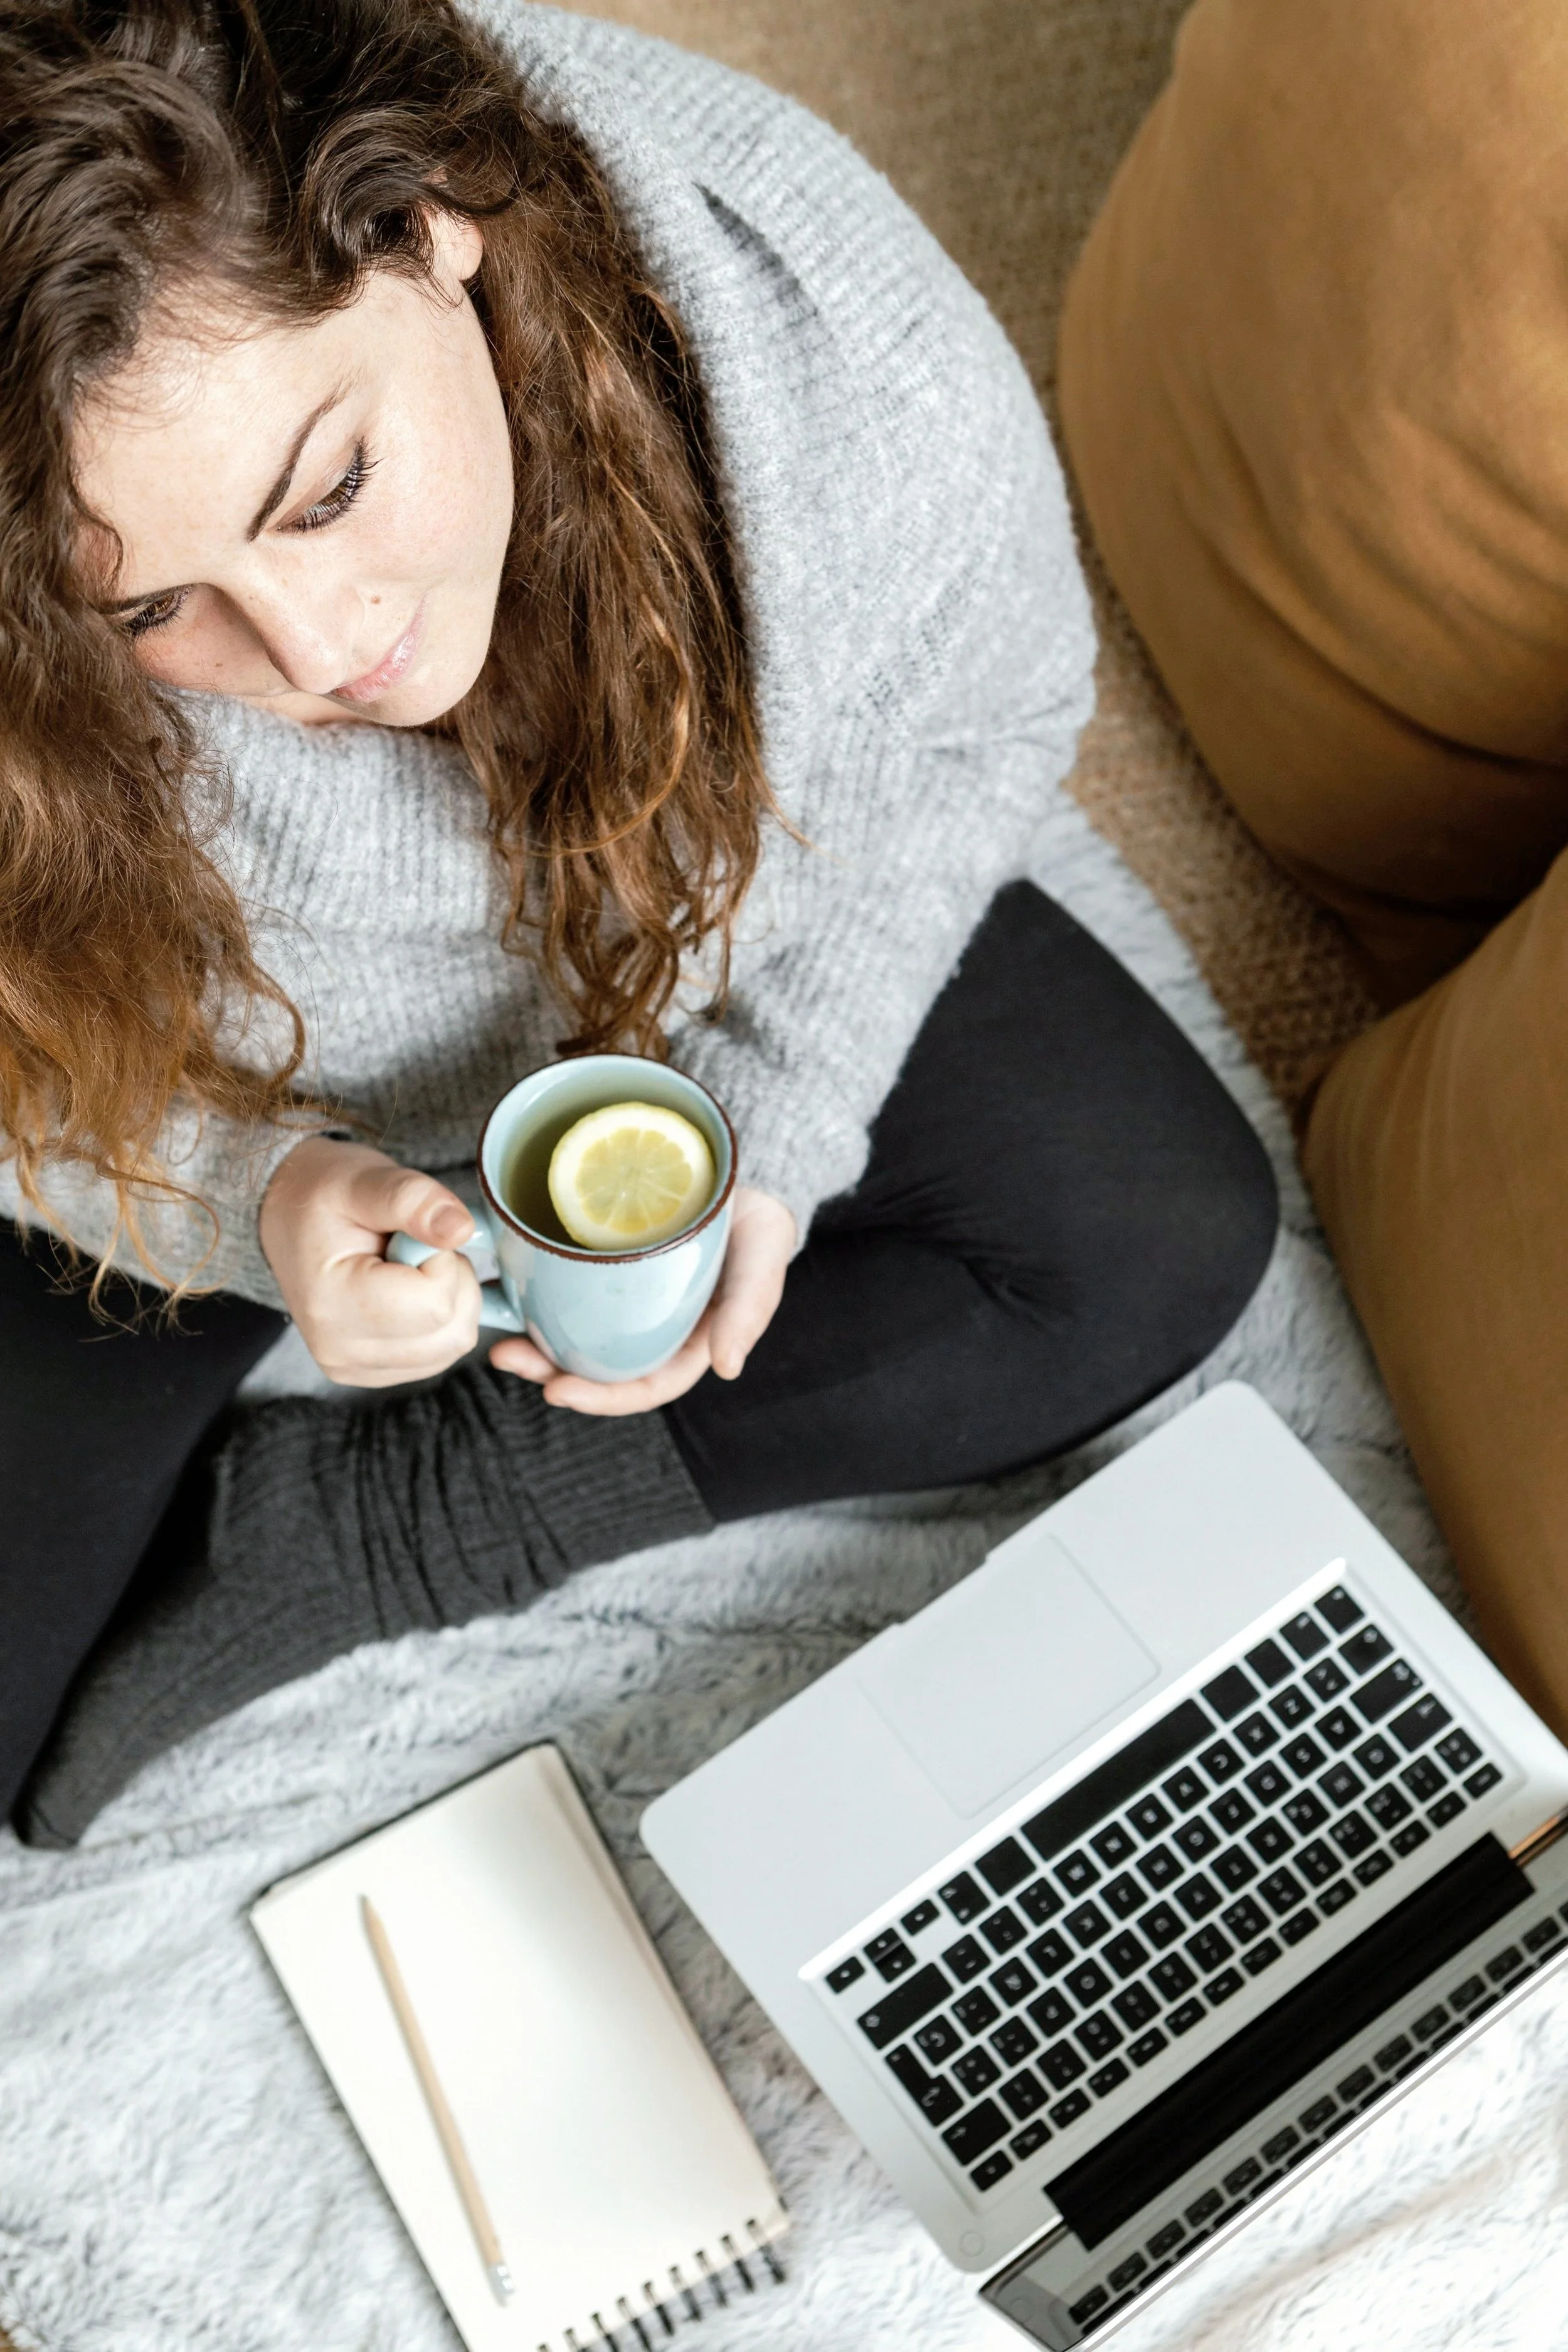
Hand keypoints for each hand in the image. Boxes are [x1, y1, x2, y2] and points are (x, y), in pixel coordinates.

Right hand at [259, 1135, 481, 1386]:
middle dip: (453, 1281)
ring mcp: (356, 1368)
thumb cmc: (324, 1196)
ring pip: (454, 1345)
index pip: (436, 1303)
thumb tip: (462, 1228)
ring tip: (411, 1268)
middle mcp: (341, 1350)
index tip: (412, 1235)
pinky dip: (442, 1321)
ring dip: (451, 1300)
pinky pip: (441, 1355)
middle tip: (415, 1248)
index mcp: (333, 1304)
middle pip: (452, 1332)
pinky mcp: (371, 1373)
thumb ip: (414, 1199)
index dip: (443, 1260)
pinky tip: (410, 1292)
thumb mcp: (364, 1180)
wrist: (287, 1219)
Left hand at [488, 1184, 796, 1414]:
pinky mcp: (598, 1269)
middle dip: (549, 1372)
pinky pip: (564, 1293)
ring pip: (574, 1337)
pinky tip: (505, 1293)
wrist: (734, 1172)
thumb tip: (727, 1367)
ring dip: (534, 1344)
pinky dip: (534, 1299)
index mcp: (688, 1346)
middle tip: (507, 1356)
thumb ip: (749, 1310)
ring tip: (498, 1338)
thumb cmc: (756, 1223)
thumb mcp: (762, 1258)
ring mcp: (621, 1303)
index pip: (643, 1386)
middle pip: (597, 1368)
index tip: (557, 1392)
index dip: (601, 1397)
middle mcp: (649, 1332)